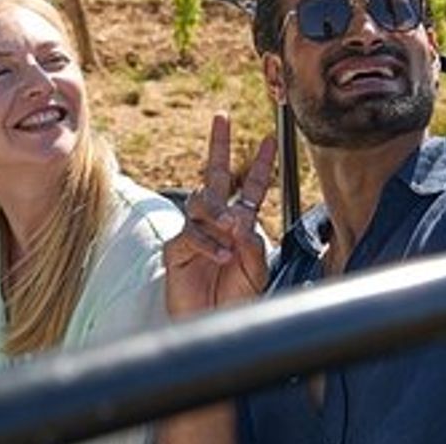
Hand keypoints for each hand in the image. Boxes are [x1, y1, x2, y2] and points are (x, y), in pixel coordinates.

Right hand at [163, 113, 276, 318]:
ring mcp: (194, 233)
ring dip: (218, 212)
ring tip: (232, 228)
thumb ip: (252, 243)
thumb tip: (239, 219)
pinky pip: (190, 235)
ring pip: (201, 202)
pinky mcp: (176, 250)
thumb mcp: (256, 269)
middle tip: (222, 118)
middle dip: (218, 146)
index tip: (269, 141)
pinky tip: (221, 256)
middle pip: (213, 176)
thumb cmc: (236, 299)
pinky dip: (208, 244)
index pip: (248, 188)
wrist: (214, 327)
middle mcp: (215, 223)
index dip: (259, 165)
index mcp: (239, 224)